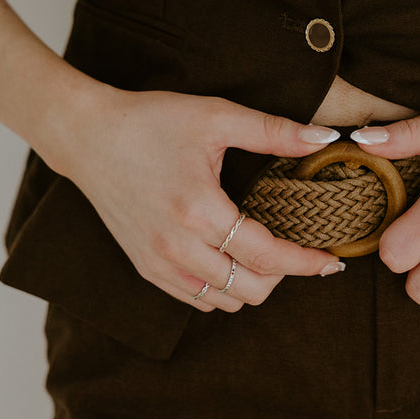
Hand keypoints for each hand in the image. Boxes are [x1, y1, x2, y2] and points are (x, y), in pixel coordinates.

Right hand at [55, 86, 343, 311]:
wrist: (87, 135)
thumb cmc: (150, 121)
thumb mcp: (216, 116)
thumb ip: (273, 131)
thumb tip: (324, 138)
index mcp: (199, 210)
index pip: (267, 256)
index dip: (306, 262)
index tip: (332, 260)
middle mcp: (177, 247)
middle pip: (251, 289)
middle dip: (283, 274)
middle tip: (296, 249)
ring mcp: (158, 263)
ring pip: (225, 302)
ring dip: (253, 284)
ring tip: (264, 254)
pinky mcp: (146, 268)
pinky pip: (197, 300)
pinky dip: (223, 289)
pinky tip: (231, 260)